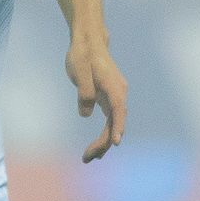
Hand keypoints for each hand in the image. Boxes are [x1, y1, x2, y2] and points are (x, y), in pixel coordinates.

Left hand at [68, 33, 127, 161]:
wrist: (89, 42)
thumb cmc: (83, 55)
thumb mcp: (80, 71)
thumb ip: (84, 92)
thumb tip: (86, 113)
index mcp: (114, 87)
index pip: (118, 110)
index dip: (117, 127)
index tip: (115, 142)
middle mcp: (119, 94)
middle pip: (116, 123)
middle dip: (104, 143)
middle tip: (87, 158)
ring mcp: (115, 98)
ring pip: (113, 125)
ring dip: (103, 142)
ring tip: (88, 158)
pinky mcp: (108, 100)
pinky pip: (110, 121)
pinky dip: (104, 135)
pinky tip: (96, 147)